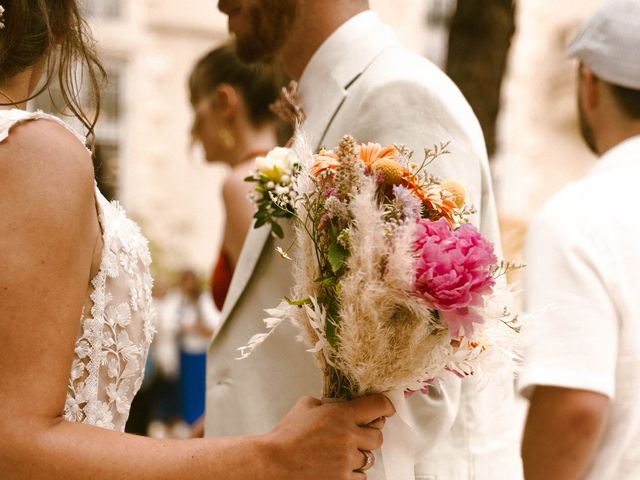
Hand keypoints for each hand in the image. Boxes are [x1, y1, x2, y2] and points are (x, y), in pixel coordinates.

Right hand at [263, 395, 394, 479]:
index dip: (385, 406)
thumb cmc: (286, 435)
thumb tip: (345, 405)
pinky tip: (336, 467)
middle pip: (378, 436)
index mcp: (341, 414)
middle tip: (354, 435)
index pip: (378, 405)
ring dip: (358, 455)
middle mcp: (349, 437)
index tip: (386, 409)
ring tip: (339, 453)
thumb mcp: (307, 406)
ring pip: (369, 458)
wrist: (272, 464)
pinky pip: (360, 476)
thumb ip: (330, 403)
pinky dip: (352, 472)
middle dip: (368, 434)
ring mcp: (347, 461)